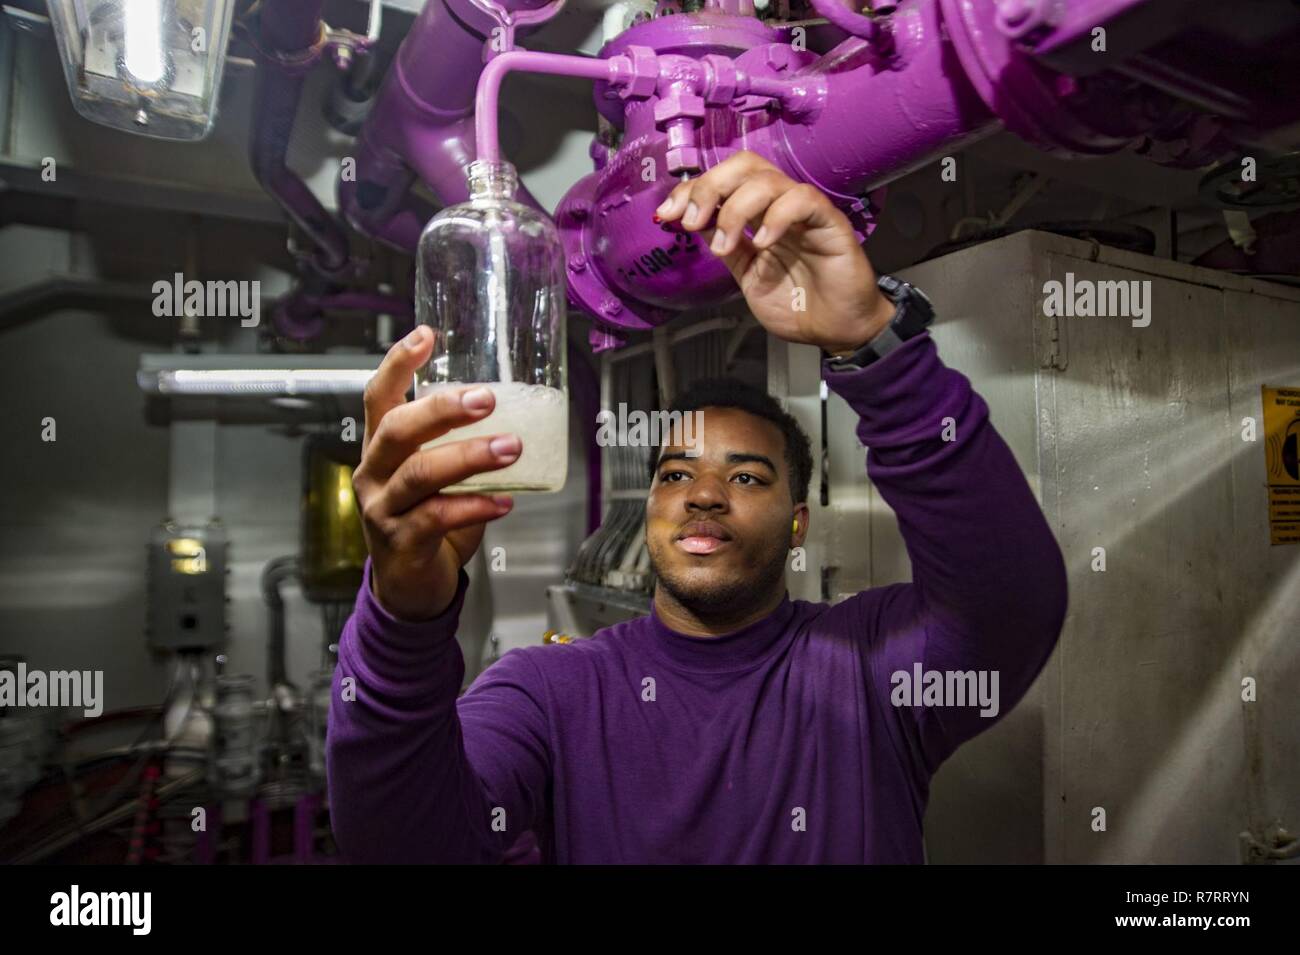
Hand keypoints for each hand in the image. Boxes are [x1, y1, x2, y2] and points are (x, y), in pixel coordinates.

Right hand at [352, 326, 521, 621]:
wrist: (410, 588)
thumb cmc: (430, 523)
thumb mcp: (439, 478)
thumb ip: (460, 447)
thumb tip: (519, 415)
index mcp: (381, 449)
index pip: (379, 397)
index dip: (398, 364)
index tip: (425, 334)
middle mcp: (374, 474)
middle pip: (398, 429)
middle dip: (442, 409)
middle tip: (487, 399)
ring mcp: (382, 509)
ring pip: (420, 474)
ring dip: (469, 457)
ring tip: (511, 449)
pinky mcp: (400, 543)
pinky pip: (437, 518)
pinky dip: (475, 507)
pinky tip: (504, 502)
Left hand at [655, 150, 894, 354]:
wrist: (835, 331)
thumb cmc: (797, 305)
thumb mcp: (747, 275)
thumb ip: (727, 246)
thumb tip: (693, 221)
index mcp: (759, 214)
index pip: (724, 181)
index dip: (692, 189)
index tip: (668, 214)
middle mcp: (780, 205)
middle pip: (744, 166)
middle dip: (709, 187)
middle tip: (691, 220)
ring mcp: (806, 211)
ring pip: (767, 180)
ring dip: (735, 210)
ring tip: (724, 246)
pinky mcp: (830, 222)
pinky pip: (802, 201)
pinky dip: (776, 217)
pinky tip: (763, 243)